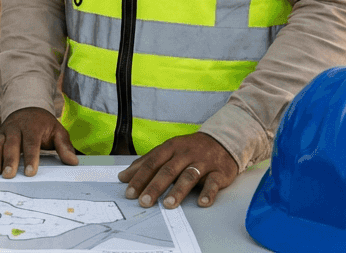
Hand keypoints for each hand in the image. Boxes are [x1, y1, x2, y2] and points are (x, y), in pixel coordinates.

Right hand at [0, 107, 78, 177]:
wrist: (27, 107)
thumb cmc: (44, 124)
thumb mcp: (57, 130)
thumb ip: (64, 146)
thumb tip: (73, 162)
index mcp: (32, 126)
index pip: (31, 143)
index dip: (31, 158)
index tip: (31, 173)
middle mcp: (16, 127)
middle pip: (12, 144)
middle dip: (9, 160)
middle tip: (8, 175)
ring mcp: (4, 131)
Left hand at [118, 132, 239, 208]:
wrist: (222, 141)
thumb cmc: (190, 149)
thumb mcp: (168, 150)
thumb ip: (146, 163)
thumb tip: (124, 177)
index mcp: (171, 147)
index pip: (152, 162)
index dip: (140, 177)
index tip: (129, 192)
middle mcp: (185, 154)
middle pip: (168, 170)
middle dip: (155, 186)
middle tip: (144, 201)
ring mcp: (203, 162)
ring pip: (188, 176)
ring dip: (178, 190)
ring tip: (168, 204)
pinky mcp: (219, 172)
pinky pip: (213, 183)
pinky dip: (208, 193)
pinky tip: (202, 202)